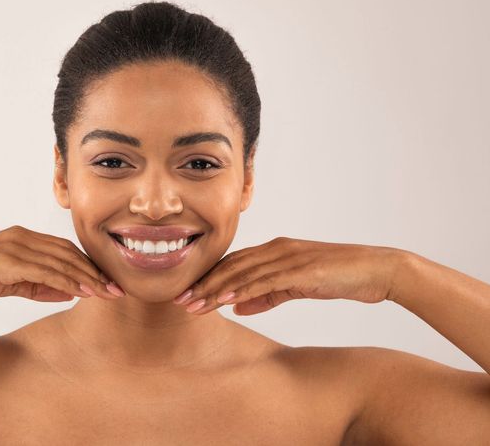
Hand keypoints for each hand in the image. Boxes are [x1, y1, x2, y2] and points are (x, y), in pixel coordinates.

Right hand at [0, 225, 122, 307]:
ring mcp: (15, 245)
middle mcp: (22, 236)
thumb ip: (37, 285)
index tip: (107, 282)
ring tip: (108, 293)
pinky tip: (84, 292)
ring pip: (62, 260)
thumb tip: (69, 292)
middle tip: (118, 288)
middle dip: (96, 271)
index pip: (64, 249)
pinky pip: (47, 270)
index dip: (88, 266)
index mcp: (21, 237)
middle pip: (69, 252)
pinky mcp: (8, 259)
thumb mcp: (7, 282)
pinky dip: (68, 281)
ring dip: (88, 278)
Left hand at [174, 236, 405, 315]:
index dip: (208, 278)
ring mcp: (288, 256)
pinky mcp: (301, 268)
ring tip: (194, 305)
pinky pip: (265, 280)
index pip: (232, 263)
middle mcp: (276, 248)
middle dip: (203, 284)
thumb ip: (267, 296)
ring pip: (242, 273)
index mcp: (274, 250)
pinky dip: (243, 289)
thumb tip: (237, 308)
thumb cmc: (338, 276)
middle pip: (231, 266)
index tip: (187, 294)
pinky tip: (225, 300)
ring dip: (215, 289)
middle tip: (179, 300)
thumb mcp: (296, 287)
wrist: (377, 269)